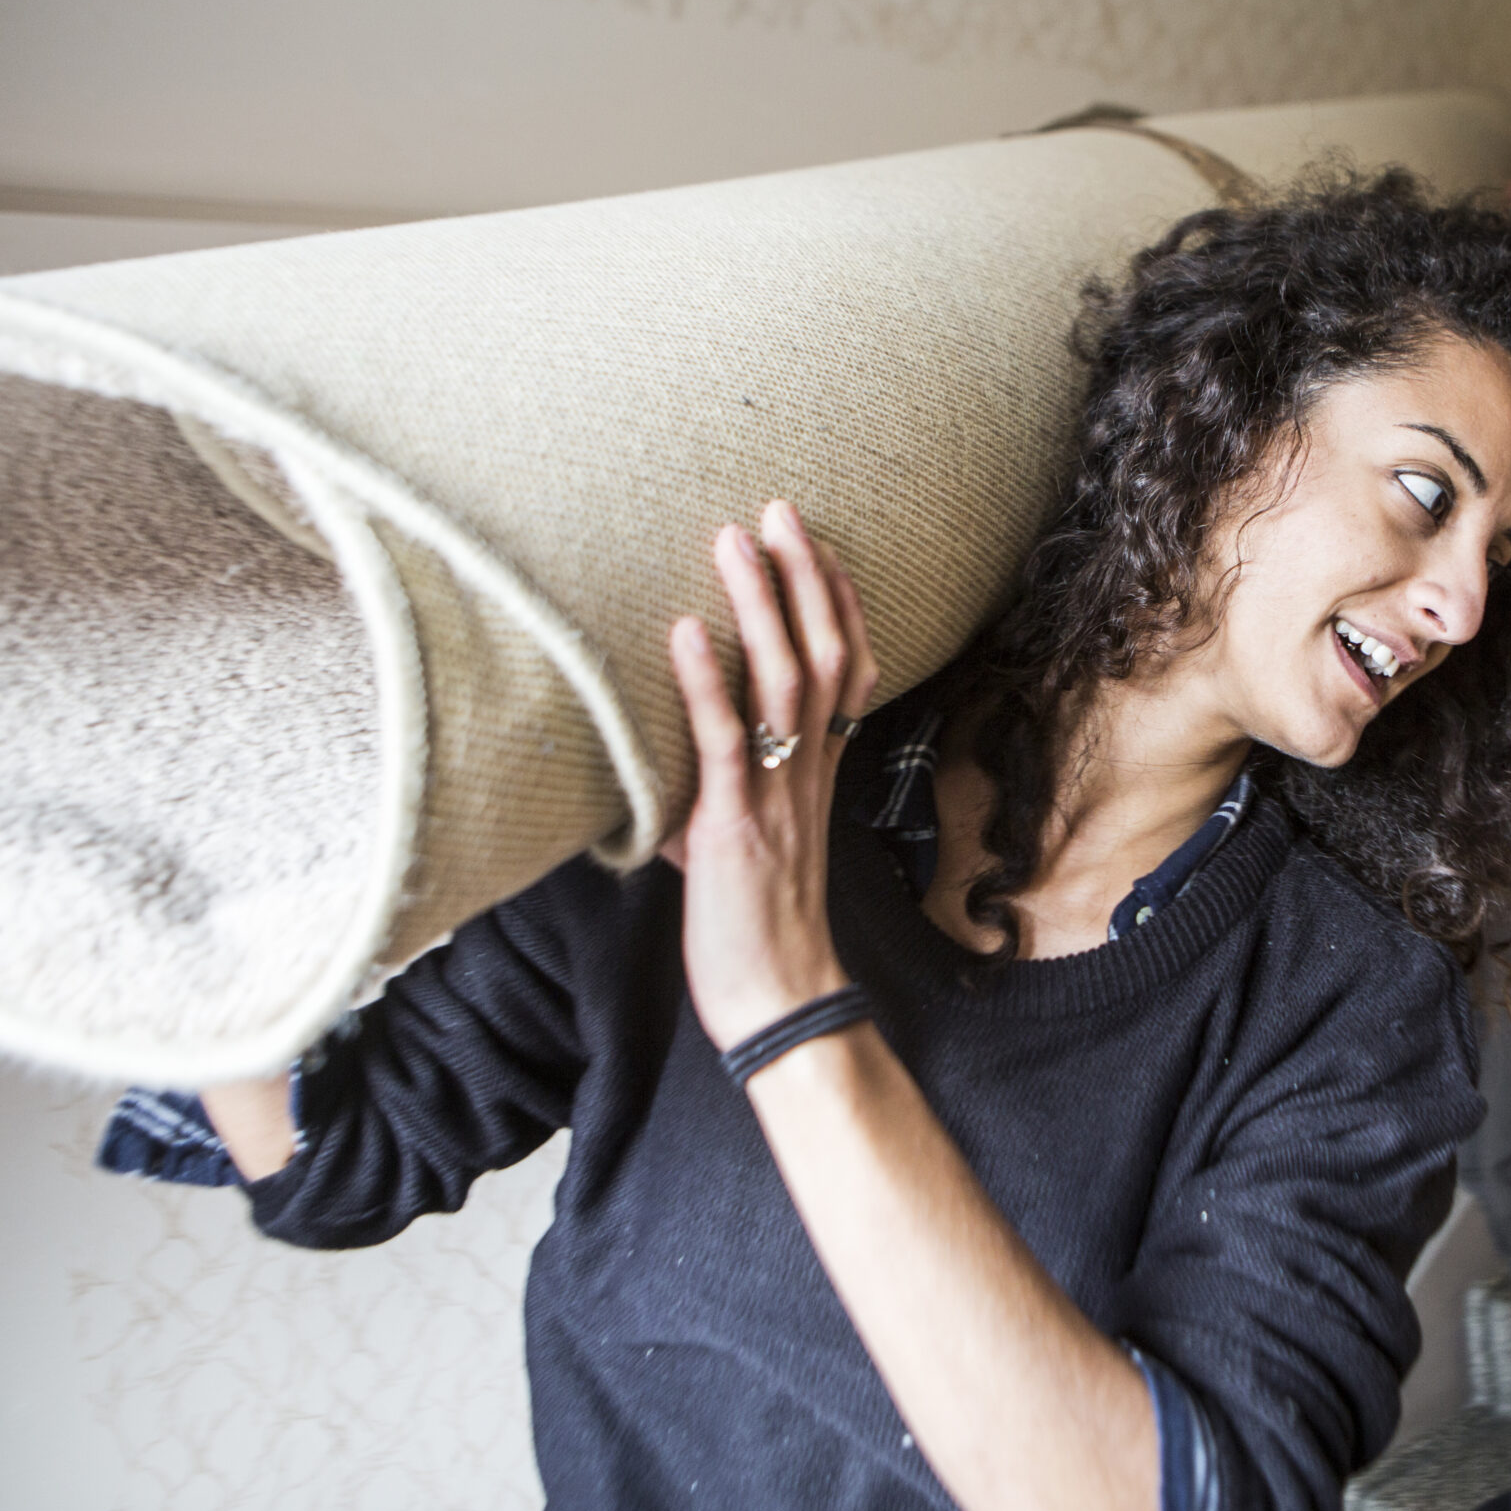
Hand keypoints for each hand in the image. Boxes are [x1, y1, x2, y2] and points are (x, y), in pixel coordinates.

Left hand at [666, 501, 879, 1051]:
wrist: (779, 999)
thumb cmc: (756, 933)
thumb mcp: (739, 850)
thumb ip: (711, 804)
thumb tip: (662, 787)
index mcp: (816, 776)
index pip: (848, 675)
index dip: (839, 606)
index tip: (820, 549)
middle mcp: (806, 774)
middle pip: (824, 655)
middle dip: (804, 577)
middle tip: (779, 510)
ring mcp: (774, 795)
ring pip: (785, 682)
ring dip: (760, 604)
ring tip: (734, 541)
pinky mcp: (733, 825)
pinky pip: (724, 742)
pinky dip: (703, 681)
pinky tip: (682, 630)